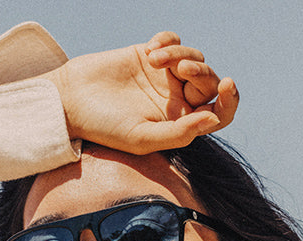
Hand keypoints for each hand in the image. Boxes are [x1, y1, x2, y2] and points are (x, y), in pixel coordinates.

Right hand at [44, 31, 238, 154]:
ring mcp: (164, 77)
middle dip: (202, 71)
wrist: (72, 101)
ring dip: (181, 53)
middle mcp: (175, 100)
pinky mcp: (150, 55)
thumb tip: (213, 119)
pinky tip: (150, 49)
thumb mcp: (142, 138)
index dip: (230, 100)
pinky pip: (174, 40)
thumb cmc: (105, 127)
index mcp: (179, 123)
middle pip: (209, 81)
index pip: (217, 113)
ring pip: (195, 57)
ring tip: (154, 59)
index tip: (226, 84)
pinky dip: (168, 41)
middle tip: (180, 69)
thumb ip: (179, 133)